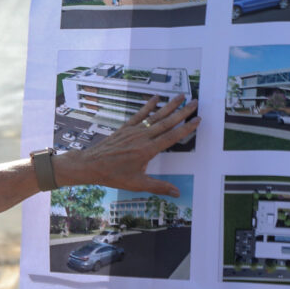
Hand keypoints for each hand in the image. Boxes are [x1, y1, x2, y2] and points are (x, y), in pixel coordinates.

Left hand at [59, 95, 198, 194]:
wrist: (91, 165)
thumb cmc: (114, 175)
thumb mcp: (137, 184)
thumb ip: (159, 186)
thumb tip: (177, 192)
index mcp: (147, 150)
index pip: (172, 137)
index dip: (186, 128)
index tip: (198, 120)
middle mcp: (142, 137)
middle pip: (167, 122)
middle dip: (182, 112)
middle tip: (195, 103)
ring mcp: (133, 131)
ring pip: (155, 116)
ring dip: (169, 105)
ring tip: (181, 96)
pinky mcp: (125, 128)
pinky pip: (139, 114)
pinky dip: (148, 106)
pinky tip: (156, 97)